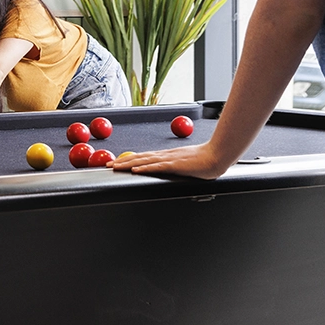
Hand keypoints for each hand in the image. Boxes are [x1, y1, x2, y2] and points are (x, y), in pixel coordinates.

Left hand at [108, 141, 231, 179]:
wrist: (217, 156)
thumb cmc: (204, 160)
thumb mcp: (184, 163)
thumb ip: (173, 165)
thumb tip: (164, 170)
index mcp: (166, 155)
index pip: (142, 157)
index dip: (127, 159)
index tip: (115, 162)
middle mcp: (164, 155)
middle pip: (138, 157)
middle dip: (121, 161)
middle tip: (107, 165)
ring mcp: (169, 159)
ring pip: (143, 160)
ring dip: (127, 164)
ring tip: (115, 167)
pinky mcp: (175, 164)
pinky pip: (157, 166)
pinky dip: (145, 167)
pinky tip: (136, 170)